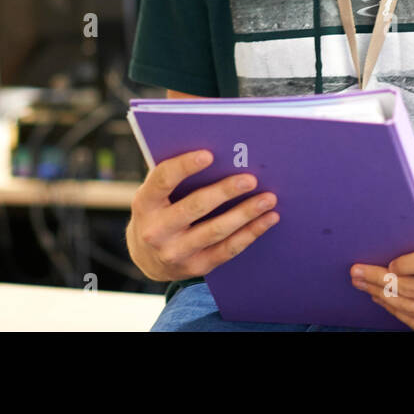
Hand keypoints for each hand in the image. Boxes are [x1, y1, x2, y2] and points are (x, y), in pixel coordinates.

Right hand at [126, 150, 279, 281]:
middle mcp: (156, 230)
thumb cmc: (159, 209)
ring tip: (268, 198)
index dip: (185, 166)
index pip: (163, 180)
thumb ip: (176, 171)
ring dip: (246, 213)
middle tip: (251, 179)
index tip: (209, 154)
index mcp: (144, 202)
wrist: (147, 257)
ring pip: (216, 230)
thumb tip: (213, 147)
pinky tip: (267, 219)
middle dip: (225, 191)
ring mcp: (175, 252)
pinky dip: (251, 232)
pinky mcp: (195, 266)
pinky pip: (228, 249)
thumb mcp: (155, 191)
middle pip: (195, 207)